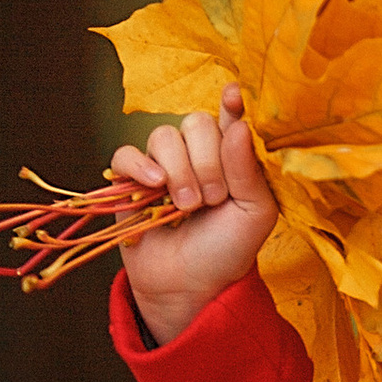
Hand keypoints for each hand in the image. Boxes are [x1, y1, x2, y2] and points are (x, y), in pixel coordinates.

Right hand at [112, 89, 275, 344]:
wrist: (191, 286)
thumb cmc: (227, 250)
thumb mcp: (254, 214)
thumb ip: (249, 171)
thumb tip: (238, 124)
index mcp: (232, 157)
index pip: (232, 118)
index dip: (232, 104)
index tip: (234, 95)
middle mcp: (198, 154)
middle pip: (196, 123)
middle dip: (206, 161)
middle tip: (213, 200)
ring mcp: (164, 165)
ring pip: (163, 137)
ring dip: (179, 172)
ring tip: (187, 207)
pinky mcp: (132, 180)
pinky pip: (126, 154)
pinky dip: (140, 166)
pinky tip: (154, 187)